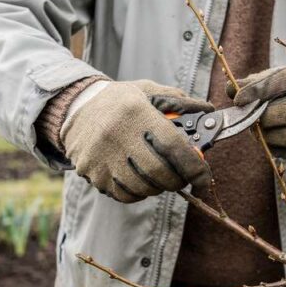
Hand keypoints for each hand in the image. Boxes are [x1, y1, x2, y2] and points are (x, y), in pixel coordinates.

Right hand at [63, 80, 213, 201]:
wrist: (77, 107)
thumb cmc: (121, 101)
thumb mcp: (149, 92)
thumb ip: (179, 102)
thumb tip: (208, 112)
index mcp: (136, 112)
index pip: (174, 148)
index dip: (195, 169)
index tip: (205, 180)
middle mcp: (117, 135)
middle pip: (160, 173)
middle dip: (178, 180)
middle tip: (182, 176)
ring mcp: (102, 157)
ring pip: (143, 188)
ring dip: (159, 186)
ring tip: (158, 174)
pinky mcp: (92, 173)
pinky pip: (125, 195)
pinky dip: (139, 192)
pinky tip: (139, 178)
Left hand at [227, 64, 285, 160]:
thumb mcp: (281, 77)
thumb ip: (256, 83)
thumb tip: (230, 89)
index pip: (281, 81)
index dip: (256, 91)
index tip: (239, 99)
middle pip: (284, 113)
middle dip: (262, 119)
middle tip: (252, 121)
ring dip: (268, 137)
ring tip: (262, 131)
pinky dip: (281, 149)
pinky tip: (278, 140)